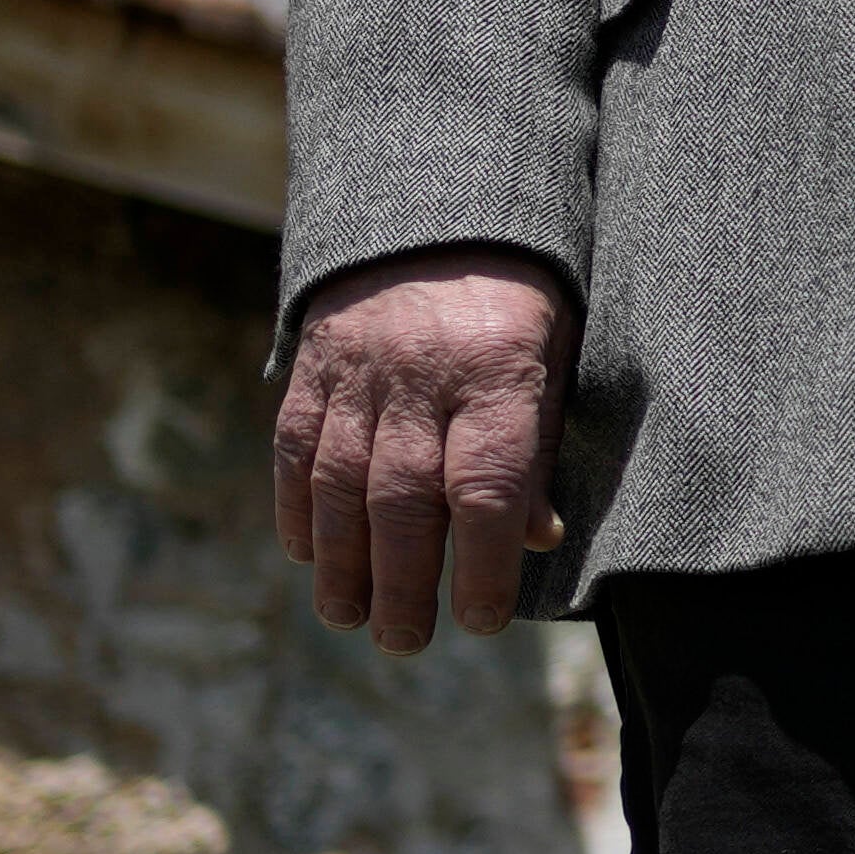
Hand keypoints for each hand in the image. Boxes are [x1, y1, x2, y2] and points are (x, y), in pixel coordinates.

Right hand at [275, 249, 578, 652]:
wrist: (443, 212)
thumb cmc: (521, 304)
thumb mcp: (559, 362)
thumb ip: (544, 447)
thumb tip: (537, 539)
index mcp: (499, 370)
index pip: (487, 486)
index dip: (481, 562)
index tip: (479, 620)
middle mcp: (421, 372)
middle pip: (403, 496)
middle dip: (401, 580)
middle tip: (404, 641)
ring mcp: (359, 367)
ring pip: (339, 479)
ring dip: (341, 560)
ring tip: (349, 616)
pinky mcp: (314, 364)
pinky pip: (295, 444)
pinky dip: (296, 505)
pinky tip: (307, 554)